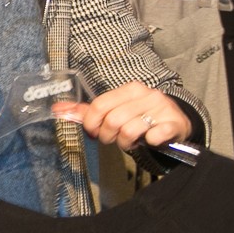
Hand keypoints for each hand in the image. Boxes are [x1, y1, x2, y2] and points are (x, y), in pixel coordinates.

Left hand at [53, 82, 192, 151]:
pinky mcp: (173, 123)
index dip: (92, 124)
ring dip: (126, 143)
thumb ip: (88, 112)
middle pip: (112, 120)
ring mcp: (161, 108)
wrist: (175, 121)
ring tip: (131, 141)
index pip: (99, 106)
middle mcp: (146, 95)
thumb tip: (58, 109)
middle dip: (108, 136)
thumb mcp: (115, 111)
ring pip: (129, 131)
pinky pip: (155, 135)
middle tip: (115, 139)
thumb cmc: (140, 117)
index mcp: (129, 89)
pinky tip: (150, 140)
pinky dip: (149, 142)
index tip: (95, 132)